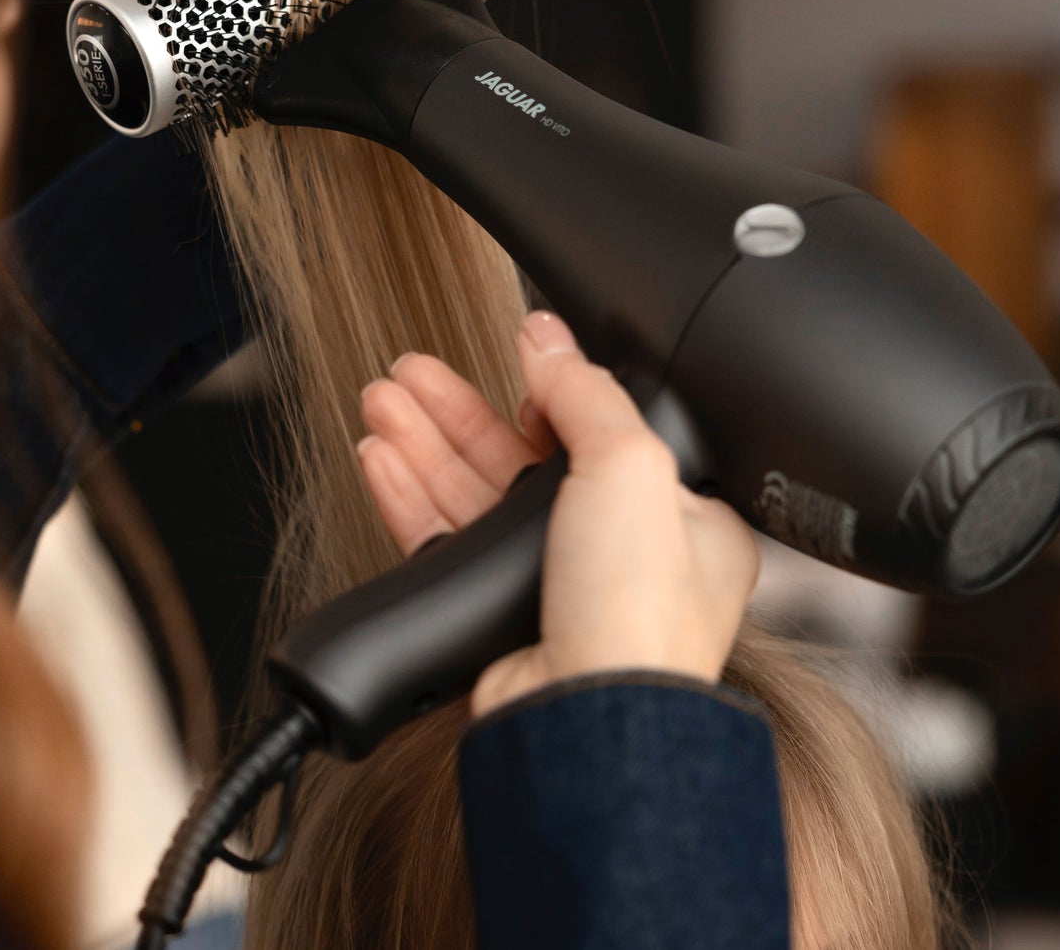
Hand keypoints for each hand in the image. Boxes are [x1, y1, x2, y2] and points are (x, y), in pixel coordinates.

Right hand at [357, 311, 758, 716]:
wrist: (582, 721)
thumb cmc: (638, 617)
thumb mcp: (630, 466)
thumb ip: (585, 393)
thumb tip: (550, 338)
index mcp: (678, 519)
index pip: (604, 434)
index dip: (553, 395)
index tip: (515, 360)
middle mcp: (616, 554)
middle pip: (522, 458)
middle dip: (461, 411)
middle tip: (413, 370)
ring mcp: (551, 587)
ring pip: (475, 495)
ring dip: (425, 442)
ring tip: (382, 398)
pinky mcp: (495, 619)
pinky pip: (444, 540)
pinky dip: (409, 495)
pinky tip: (381, 457)